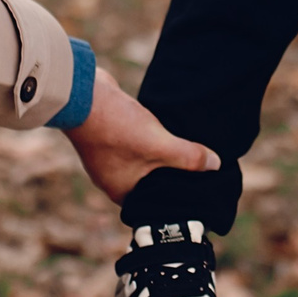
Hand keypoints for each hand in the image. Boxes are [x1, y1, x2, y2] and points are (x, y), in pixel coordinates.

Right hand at [61, 67, 216, 202]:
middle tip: (195, 166)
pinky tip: (162, 128)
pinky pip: (133, 142)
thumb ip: (189, 158)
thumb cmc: (116, 128)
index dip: (173, 194)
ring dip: (158, 152)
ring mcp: (106, 156)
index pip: (152, 202)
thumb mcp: (160, 145)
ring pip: (141, 159)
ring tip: (182, 146)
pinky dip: (146, 137)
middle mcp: (110, 178)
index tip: (194, 187)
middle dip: (168, 172)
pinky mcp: (107, 135)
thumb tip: (216, 165)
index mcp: (120, 190)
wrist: (82, 94)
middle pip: (148, 180)